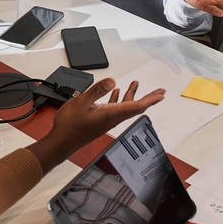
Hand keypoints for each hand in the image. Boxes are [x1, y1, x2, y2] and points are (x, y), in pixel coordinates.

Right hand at [27, 79, 164, 172]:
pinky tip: (115, 93)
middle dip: (148, 98)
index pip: (136, 106)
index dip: (150, 100)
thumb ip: (97, 90)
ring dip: (132, 95)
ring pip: (125, 107)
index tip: (160, 95)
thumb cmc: (70, 126)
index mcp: (111, 114)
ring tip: (135, 84)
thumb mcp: (82, 102)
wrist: (61, 142)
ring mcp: (107, 120)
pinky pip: (115, 108)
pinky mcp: (101, 121)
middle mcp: (112, 118)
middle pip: (135, 107)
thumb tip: (111, 81)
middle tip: (159, 92)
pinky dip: (119, 99)